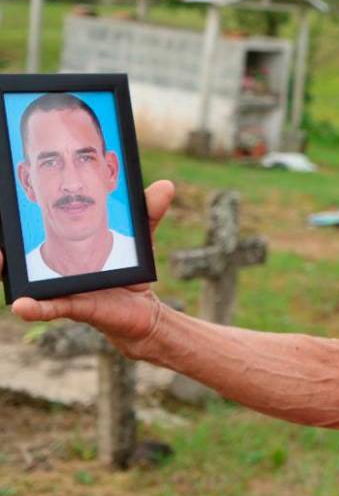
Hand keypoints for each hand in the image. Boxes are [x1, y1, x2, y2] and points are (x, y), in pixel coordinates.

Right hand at [8, 180, 175, 356]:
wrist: (144, 308)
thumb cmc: (131, 270)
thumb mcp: (141, 238)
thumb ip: (149, 212)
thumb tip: (165, 187)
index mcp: (63, 245)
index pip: (29, 230)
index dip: (11, 223)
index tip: (3, 209)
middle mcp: (54, 267)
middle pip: (14, 255)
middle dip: (1, 248)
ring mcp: (61, 288)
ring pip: (22, 280)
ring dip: (5, 270)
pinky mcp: (74, 308)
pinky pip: (50, 308)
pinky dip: (36, 308)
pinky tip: (22, 306)